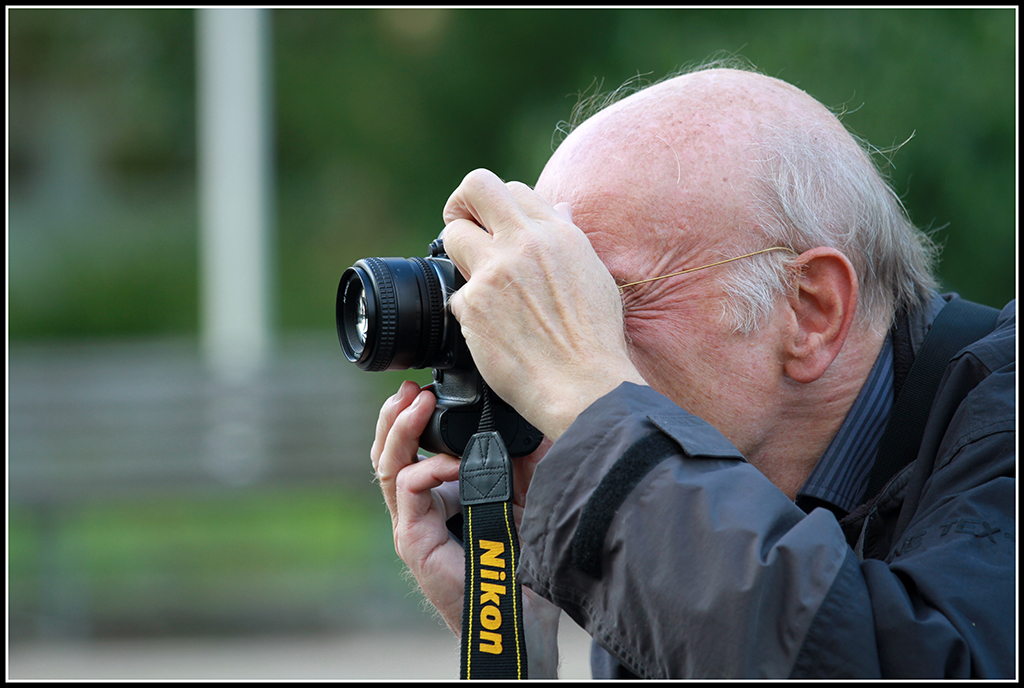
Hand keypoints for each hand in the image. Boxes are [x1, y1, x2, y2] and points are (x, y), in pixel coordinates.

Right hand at [371, 380, 562, 675]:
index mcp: (441, 494)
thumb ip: (520, 460)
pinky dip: (428, 468)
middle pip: (390, 451)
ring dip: (400, 430)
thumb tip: (529, 420)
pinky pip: (408, 490)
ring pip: (388, 466)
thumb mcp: (525, 493)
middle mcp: (421, 506)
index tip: (429, 388)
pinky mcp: (414, 539)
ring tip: (416, 403)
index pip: (413, 448)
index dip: (415, 417)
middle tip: (411, 389)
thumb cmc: (521, 561)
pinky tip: (452, 462)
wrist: (522, 611)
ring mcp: (413, 523)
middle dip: (396, 415)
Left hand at [442, 169, 645, 439]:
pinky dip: (468, 312)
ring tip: (476, 285)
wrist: (583, 387)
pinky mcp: (473, 304)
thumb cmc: (595, 342)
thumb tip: (558, 209)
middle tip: (462, 229)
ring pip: (452, 236)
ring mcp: (495, 271)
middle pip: (476, 187)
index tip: (493, 226)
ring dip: (457, 256)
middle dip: (462, 205)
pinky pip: (454, 294)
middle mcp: (525, 243)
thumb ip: (569, 238)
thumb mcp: (595, 276)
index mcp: (559, 234)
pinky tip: (490, 331)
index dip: (499, 207)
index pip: (514, 189)